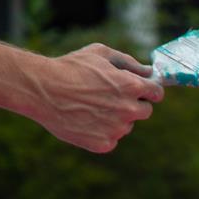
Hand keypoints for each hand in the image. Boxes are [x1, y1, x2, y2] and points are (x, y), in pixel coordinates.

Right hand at [28, 44, 163, 152]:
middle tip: (111, 98)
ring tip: (91, 108)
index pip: (157, 93)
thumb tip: (148, 71)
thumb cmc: (69, 67)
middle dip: (134, 104)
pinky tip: (84, 120)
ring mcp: (116, 129)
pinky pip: (111, 139)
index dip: (149, 91)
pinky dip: (102, 132)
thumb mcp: (100, 54)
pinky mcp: (103, 144)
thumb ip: (129, 63)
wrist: (41, 89)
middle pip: (145, 111)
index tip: (141, 91)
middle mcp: (128, 109)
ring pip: (126, 126)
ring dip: (117, 119)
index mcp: (131, 86)